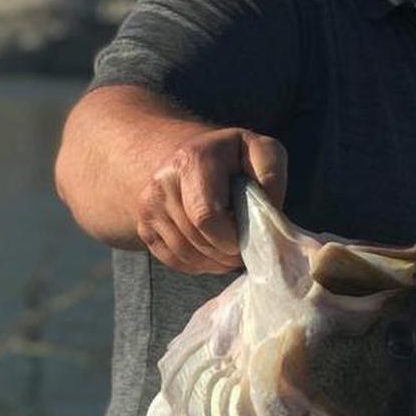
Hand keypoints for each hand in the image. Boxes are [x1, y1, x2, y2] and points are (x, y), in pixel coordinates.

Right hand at [136, 128, 286, 274]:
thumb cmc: (235, 159)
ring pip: (184, 253)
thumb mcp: (261, 151)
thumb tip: (266, 208)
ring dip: (214, 262)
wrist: (194, 157)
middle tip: (243, 250)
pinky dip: (197, 264)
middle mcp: (163, 180)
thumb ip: (271, 174)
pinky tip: (213, 253)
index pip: (206, 216)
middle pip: (196, 239)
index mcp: (193, 159)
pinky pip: (172, 259)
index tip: (246, 237)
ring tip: (231, 253)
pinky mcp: (144, 225)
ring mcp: (149, 204)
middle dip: (225, 253)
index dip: (230, 238)